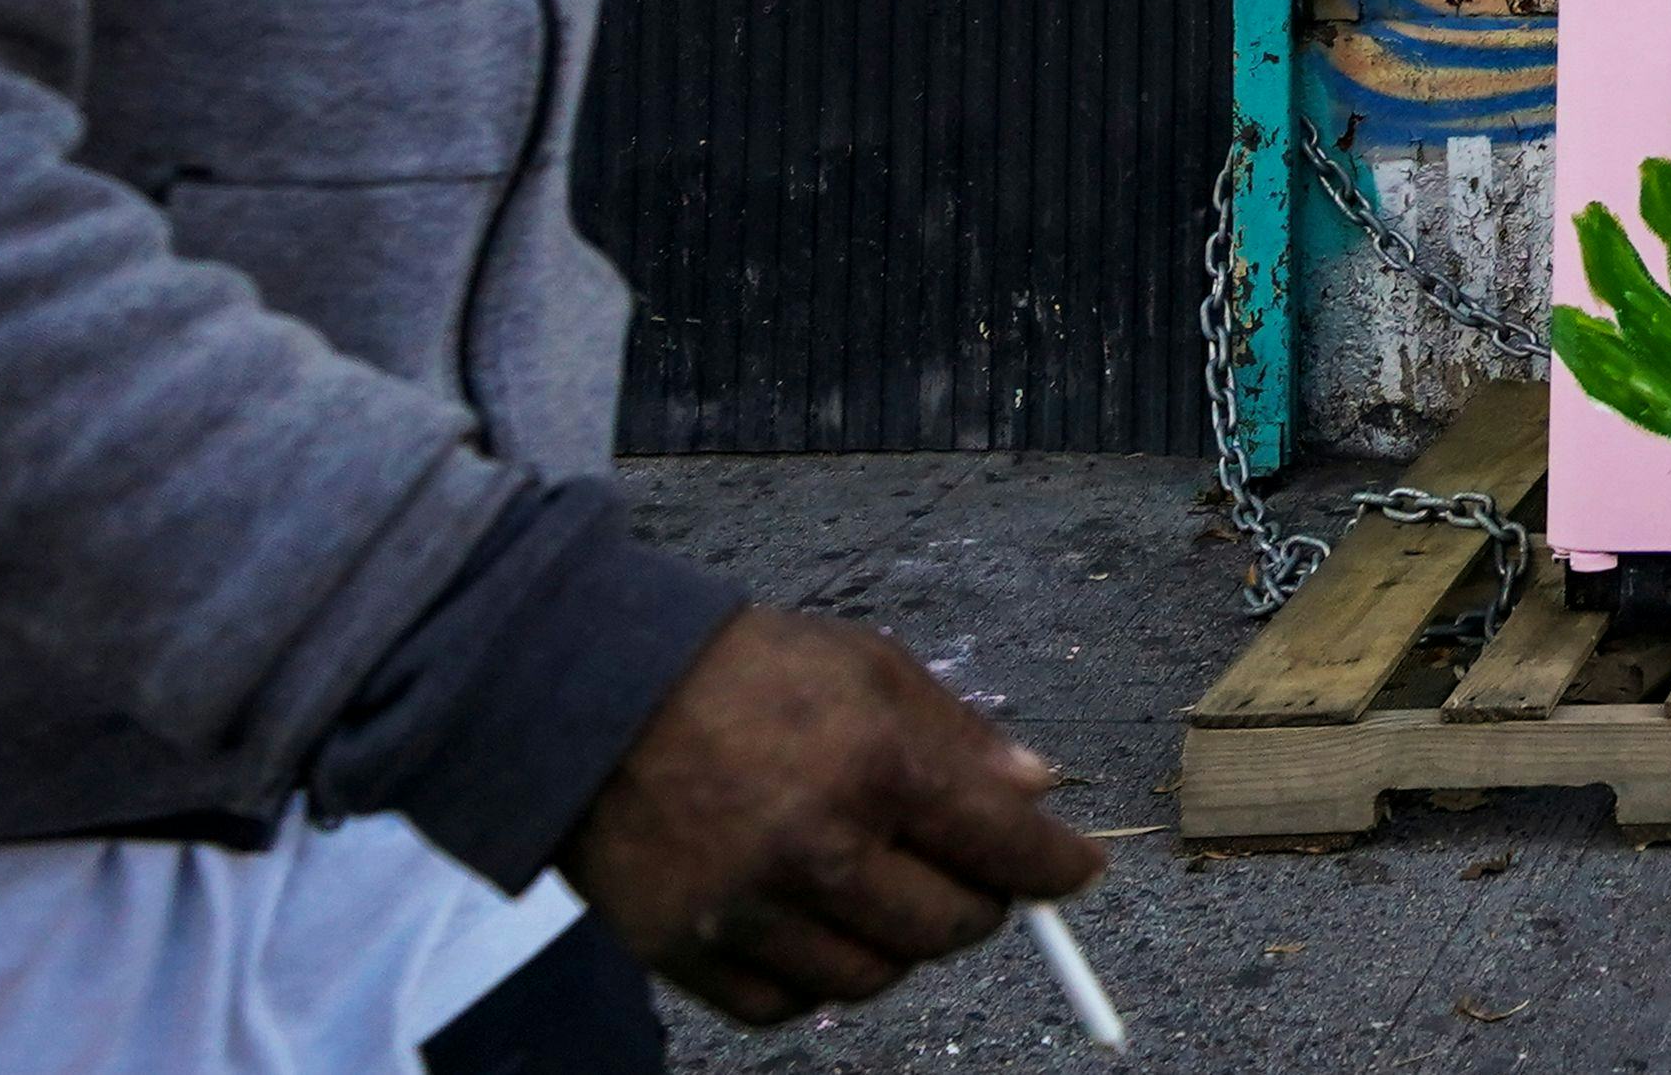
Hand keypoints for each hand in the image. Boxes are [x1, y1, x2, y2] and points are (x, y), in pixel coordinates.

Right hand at [560, 606, 1106, 1025]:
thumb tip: (1040, 790)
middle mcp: (816, 850)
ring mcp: (747, 912)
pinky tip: (820, 927)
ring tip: (888, 895)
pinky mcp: (686, 953)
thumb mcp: (870, 666)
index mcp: (874, 766)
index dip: (1056, 870)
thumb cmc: (747, 670)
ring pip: (873, 979)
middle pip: (948, 930)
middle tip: (979, 881)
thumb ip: (960, 735)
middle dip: (984, 908)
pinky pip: (788, 1005)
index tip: (1077, 873)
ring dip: (901, 947)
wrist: (592, 698)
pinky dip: (819, 978)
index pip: (1003, 849)